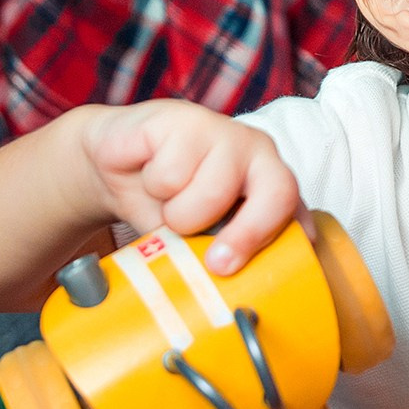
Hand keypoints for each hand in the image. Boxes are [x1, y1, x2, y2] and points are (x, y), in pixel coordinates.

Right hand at [76, 101, 298, 274]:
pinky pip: (170, 174)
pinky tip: (149, 173)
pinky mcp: (183, 117)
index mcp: (272, 180)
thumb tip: (236, 291)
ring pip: (209, 194)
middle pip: (273, 195)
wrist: (114, 162)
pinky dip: (153, 186)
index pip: (294, 209)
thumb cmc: (167, 202)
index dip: (273, 242)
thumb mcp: (201, 235)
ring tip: (167, 200)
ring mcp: (224, 130)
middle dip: (243, 236)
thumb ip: (225, 252)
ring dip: (177, 212)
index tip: (241, 270)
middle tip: (214, 262)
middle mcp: (258, 151)